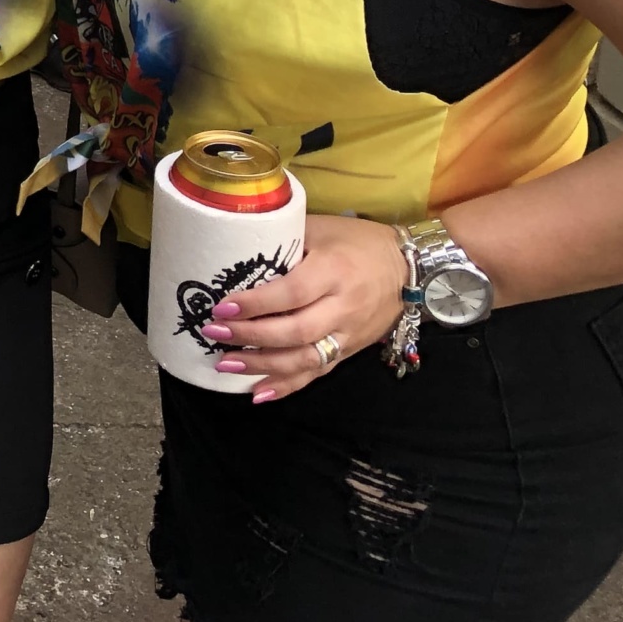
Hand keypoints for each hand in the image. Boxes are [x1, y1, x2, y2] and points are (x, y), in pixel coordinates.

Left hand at [204, 213, 410, 401]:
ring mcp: (349, 334)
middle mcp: (343, 307)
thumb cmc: (355, 241)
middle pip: (295, 331)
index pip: (292, 293)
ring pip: (305, 358)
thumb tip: (233, 249)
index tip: (222, 308)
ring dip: (263, 366)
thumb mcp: (319, 228)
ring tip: (225, 365)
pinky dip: (288, 386)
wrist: (408, 268)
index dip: (256, 304)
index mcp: (334, 271)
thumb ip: (283, 241)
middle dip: (251, 337)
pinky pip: (318, 373)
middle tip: (214, 333)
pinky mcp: (350, 351)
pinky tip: (258, 393)